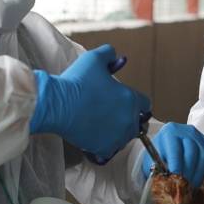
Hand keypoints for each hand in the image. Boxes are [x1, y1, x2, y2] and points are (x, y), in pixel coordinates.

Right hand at [30, 44, 150, 159]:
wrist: (58, 104)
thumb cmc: (76, 81)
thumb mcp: (94, 59)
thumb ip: (109, 54)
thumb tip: (115, 55)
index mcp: (130, 99)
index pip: (145, 103)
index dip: (136, 101)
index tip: (125, 102)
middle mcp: (128, 119)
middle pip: (137, 123)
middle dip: (127, 118)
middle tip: (111, 115)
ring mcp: (118, 136)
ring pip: (124, 137)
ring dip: (117, 132)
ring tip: (102, 125)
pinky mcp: (105, 148)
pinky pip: (110, 149)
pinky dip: (105, 145)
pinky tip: (95, 136)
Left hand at [141, 122, 203, 186]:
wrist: (166, 148)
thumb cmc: (158, 157)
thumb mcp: (152, 161)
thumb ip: (157, 169)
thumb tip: (165, 183)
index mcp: (169, 132)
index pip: (175, 149)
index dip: (176, 165)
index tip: (176, 179)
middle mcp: (185, 131)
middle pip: (191, 152)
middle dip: (188, 173)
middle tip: (184, 188)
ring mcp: (199, 136)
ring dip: (198, 174)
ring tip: (191, 186)